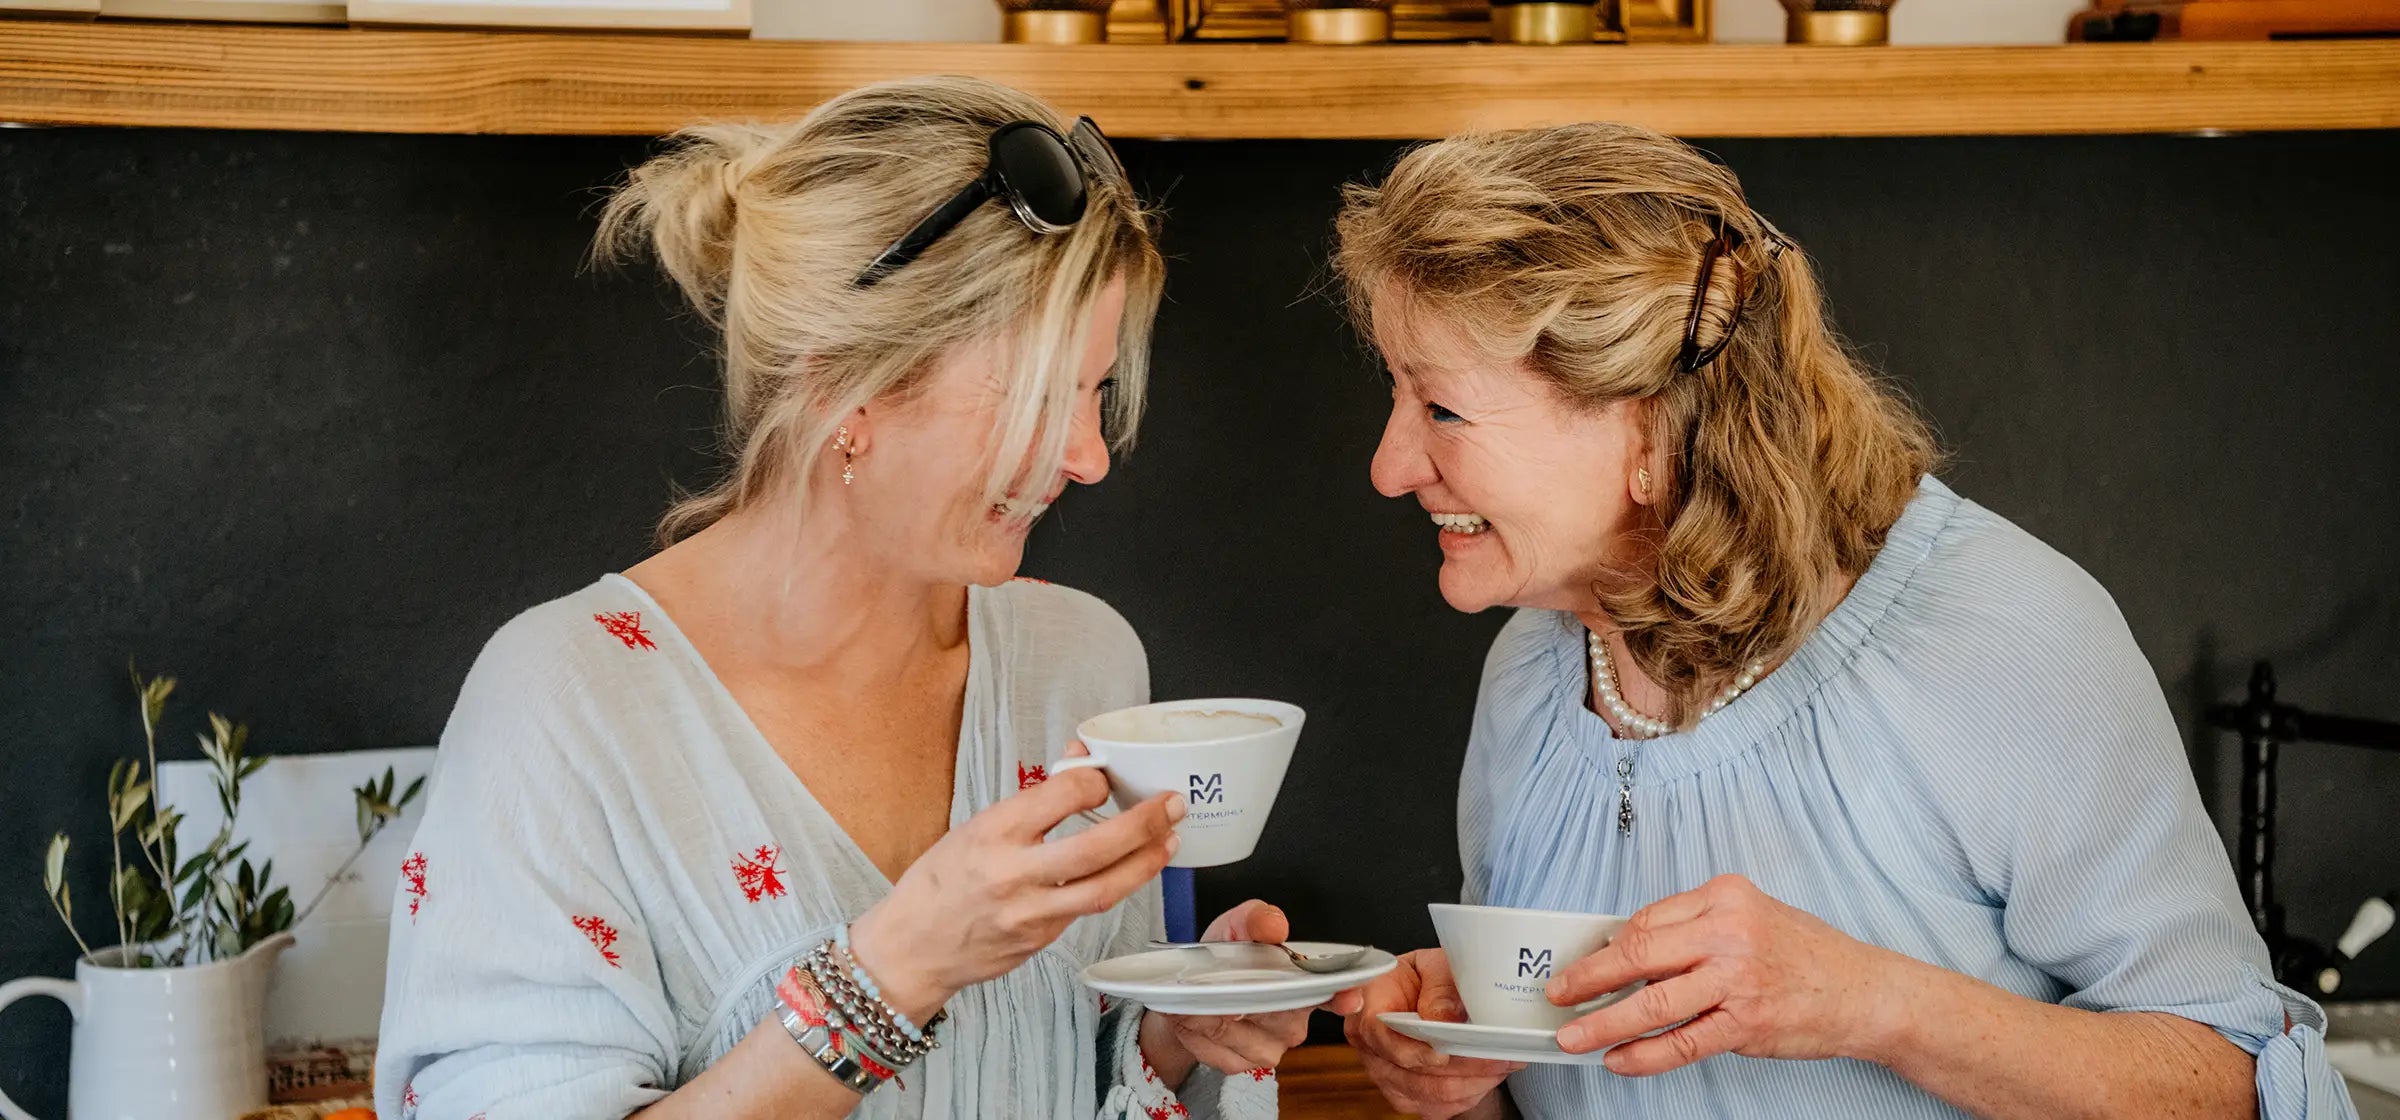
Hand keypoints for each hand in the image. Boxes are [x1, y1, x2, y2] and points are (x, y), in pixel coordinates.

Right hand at [850, 742, 1182, 1022]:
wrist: (912, 948)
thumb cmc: (940, 881)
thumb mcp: (975, 826)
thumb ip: (1033, 800)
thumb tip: (1081, 762)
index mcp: (992, 832)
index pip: (1060, 795)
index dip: (1095, 781)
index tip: (1108, 777)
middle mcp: (1012, 873)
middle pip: (1094, 848)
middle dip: (1143, 824)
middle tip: (1172, 805)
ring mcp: (1029, 913)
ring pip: (1103, 889)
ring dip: (1145, 863)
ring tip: (1171, 840)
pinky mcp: (1040, 940)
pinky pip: (1086, 911)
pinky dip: (1116, 886)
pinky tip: (1135, 870)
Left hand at [1141, 900, 1366, 1085]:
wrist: (1190, 989)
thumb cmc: (1223, 958)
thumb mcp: (1236, 925)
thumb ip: (1256, 918)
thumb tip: (1274, 923)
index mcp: (1302, 984)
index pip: (1332, 993)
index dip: (1342, 995)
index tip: (1346, 997)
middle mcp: (1293, 1020)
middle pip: (1275, 1013)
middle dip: (1243, 995)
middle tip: (1221, 980)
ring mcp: (1269, 1048)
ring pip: (1240, 1032)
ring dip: (1212, 1013)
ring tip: (1201, 995)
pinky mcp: (1241, 1064)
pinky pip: (1218, 1050)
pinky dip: (1199, 1031)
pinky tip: (1196, 1016)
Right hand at [1343, 948, 1523, 1119]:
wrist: (1428, 994)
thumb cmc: (1426, 978)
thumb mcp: (1434, 966)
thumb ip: (1439, 987)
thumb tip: (1444, 1016)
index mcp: (1368, 1006)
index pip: (1377, 1034)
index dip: (1411, 1050)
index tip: (1443, 1053)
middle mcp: (1371, 1046)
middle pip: (1410, 1073)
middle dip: (1460, 1067)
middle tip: (1497, 1055)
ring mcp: (1386, 1074)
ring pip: (1429, 1094)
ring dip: (1471, 1083)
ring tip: (1501, 1064)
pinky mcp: (1406, 1095)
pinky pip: (1437, 1107)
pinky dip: (1468, 1095)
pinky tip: (1488, 1076)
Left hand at [1546, 873, 1916, 1075]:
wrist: (1864, 991)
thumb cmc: (1805, 954)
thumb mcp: (1750, 916)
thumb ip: (1696, 928)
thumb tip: (1630, 949)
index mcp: (1724, 895)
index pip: (1647, 920)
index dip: (1608, 947)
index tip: (1582, 963)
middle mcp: (1729, 931)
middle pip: (1640, 953)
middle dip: (1588, 977)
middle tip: (1558, 993)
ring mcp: (1738, 979)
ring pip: (1653, 1002)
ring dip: (1604, 1022)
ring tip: (1573, 1035)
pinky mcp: (1747, 1023)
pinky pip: (1682, 1042)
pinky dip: (1644, 1054)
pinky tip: (1619, 1059)